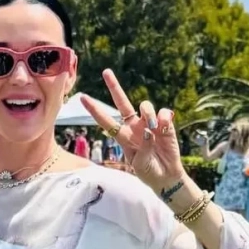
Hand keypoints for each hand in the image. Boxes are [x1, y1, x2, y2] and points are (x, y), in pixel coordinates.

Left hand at [80, 70, 183, 195]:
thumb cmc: (148, 172)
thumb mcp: (140, 165)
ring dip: (148, 112)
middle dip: (114, 87)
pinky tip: (164, 127)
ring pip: (145, 105)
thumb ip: (143, 148)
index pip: (106, 121)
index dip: (95, 110)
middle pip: (122, 102)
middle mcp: (134, 126)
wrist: (166, 177)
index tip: (82, 97)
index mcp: (123, 137)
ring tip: (152, 127)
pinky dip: (164, 118)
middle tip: (106, 72)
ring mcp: (149, 123)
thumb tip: (148, 130)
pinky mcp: (165, 124)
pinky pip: (163, 112)